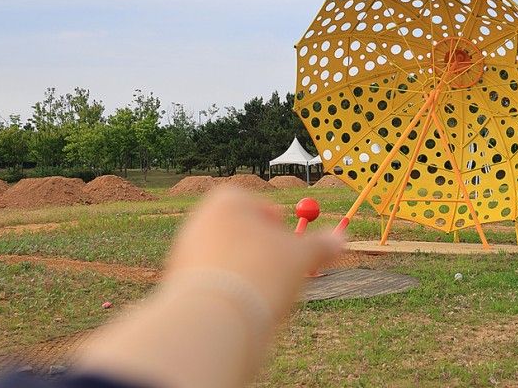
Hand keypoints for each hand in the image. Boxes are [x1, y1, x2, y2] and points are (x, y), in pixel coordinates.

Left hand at [165, 188, 343, 319]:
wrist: (214, 318)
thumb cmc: (260, 272)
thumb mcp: (302, 256)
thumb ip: (321, 245)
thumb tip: (342, 240)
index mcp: (228, 200)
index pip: (259, 206)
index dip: (280, 226)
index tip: (293, 247)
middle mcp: (200, 220)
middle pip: (242, 234)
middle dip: (265, 254)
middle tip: (286, 275)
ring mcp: (184, 251)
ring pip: (228, 261)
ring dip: (249, 276)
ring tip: (261, 298)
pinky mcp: (175, 283)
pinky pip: (213, 284)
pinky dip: (229, 295)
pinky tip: (238, 313)